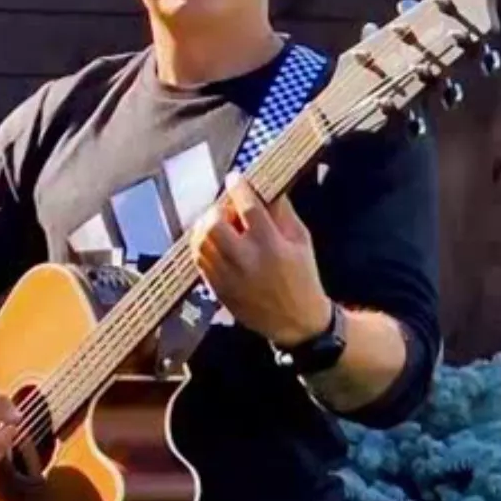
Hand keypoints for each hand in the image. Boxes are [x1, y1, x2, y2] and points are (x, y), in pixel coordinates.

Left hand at [190, 172, 332, 347]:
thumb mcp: (301, 241)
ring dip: (204, 225)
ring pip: (200, 241)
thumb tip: (267, 185)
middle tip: (225, 207)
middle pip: (214, 223)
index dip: (238, 188)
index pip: (247, 207)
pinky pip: (198, 259)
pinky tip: (212, 241)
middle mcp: (246, 260)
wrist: (297, 322)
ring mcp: (228, 276)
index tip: (235, 178)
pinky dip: (200, 244)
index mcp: (271, 245)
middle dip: (217, 209)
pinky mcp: (217, 288)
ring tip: (217, 222)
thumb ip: (282, 212)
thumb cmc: (302, 277)